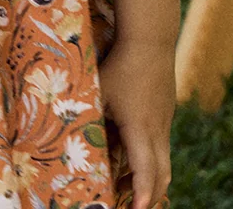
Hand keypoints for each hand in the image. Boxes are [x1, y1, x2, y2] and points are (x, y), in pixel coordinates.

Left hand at [99, 37, 174, 208]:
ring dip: (147, 178)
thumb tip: (67, 131)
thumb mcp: (98, 91)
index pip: (145, 171)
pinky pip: (160, 145)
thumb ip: (88, 114)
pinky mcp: (165, 113)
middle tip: (131, 207)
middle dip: (148, 196)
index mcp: (139, 129)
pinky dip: (149, 159)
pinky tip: (129, 153)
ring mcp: (164, 122)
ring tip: (124, 185)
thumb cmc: (119, 64)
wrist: (150, 40)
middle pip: (161, 175)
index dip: (142, 195)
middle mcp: (157, 131)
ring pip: (163, 162)